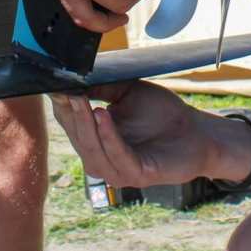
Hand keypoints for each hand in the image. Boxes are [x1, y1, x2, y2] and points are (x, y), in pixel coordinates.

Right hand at [51, 82, 221, 186]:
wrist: (195, 132)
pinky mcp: (137, 175)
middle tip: (67, 89)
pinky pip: (117, 156)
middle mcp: (102, 159)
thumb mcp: (127, 93)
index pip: (70, 123)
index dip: (63, 103)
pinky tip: (103, 115)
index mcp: (96, 140)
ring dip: (85, 124)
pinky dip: (108, 136)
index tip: (55, 82)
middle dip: (72, 112)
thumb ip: (102, 88)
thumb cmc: (161, 114)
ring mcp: (118, 170)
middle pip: (78, 137)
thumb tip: (75, 75)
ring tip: (82, 100)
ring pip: (93, 149)